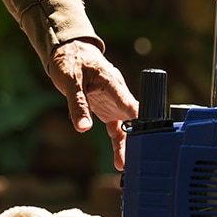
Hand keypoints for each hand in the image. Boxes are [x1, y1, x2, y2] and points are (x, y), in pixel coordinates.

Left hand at [48, 40, 134, 171]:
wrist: (69, 51)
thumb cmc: (71, 61)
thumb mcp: (70, 82)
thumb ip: (78, 105)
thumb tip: (83, 128)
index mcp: (113, 84)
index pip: (130, 104)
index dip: (141, 121)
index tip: (148, 136)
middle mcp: (118, 95)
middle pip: (134, 119)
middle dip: (138, 139)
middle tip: (139, 158)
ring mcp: (115, 103)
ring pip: (127, 127)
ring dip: (128, 145)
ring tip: (127, 165)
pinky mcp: (108, 109)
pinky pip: (117, 129)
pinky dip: (118, 143)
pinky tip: (120, 160)